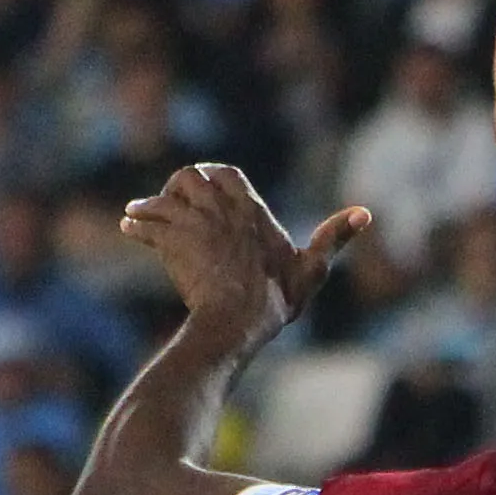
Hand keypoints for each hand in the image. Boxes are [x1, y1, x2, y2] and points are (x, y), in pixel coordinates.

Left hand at [119, 162, 367, 341]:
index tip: (205, 186)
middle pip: (190, 177)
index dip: (213, 176)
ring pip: (163, 196)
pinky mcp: (170, 242)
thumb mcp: (311, 270)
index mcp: (251, 210)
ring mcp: (193, 223)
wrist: (236, 320)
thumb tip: (365, 213)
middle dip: (178, 187)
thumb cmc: (276, 300)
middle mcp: (219, 209)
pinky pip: (145, 222)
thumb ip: (334, 239)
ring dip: (152, 204)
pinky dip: (136, 224)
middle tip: (172, 205)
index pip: (226, 174)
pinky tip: (130, 229)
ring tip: (144, 215)